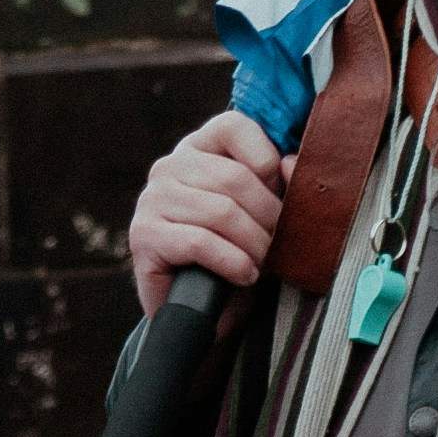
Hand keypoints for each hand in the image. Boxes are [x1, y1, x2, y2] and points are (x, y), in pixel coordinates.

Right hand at [128, 109, 290, 314]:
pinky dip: (233, 262)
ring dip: (254, 246)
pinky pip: (201, 242)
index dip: (267, 161)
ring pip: (222, 212)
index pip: (234, 126)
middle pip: (235, 178)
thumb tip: (293, 165)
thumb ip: (280, 184)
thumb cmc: (236, 253)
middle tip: (279, 246)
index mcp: (200, 148)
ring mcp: (152, 199)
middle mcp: (170, 166)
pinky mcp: (144, 235)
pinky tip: (244, 275)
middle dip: (268, 219)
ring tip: (262, 264)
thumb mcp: (263, 213)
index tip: (278, 199)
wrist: (201, 310)